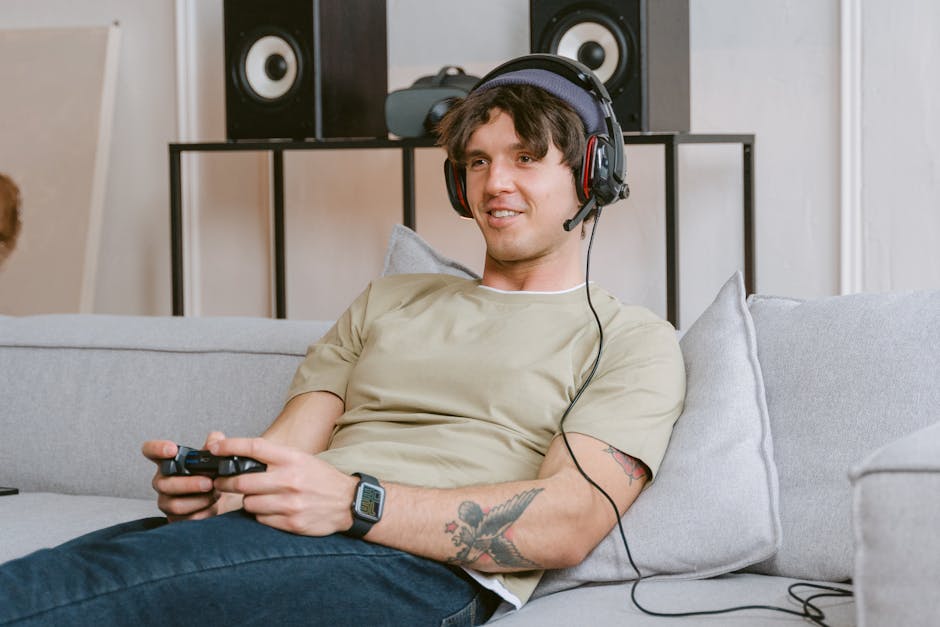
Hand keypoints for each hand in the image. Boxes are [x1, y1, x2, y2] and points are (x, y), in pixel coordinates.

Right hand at [142, 431, 242, 521]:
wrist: (220, 496)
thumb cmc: (211, 472)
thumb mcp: (215, 455)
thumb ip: (215, 443)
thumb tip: (215, 441)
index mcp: (168, 462)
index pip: (151, 451)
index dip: (156, 449)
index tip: (172, 449)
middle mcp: (162, 481)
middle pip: (163, 483)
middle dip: (188, 484)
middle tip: (208, 482)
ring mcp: (166, 501)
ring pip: (174, 504)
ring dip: (198, 500)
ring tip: (214, 494)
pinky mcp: (176, 519)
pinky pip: (185, 519)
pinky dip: (202, 512)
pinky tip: (212, 506)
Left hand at [210, 437, 357, 535]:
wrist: (349, 503)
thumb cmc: (321, 479)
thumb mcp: (302, 459)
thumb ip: (274, 458)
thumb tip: (238, 456)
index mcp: (292, 459)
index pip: (254, 447)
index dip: (230, 446)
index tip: (213, 447)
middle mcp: (290, 479)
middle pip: (242, 480)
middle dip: (226, 482)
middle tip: (221, 483)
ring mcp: (290, 503)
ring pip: (249, 503)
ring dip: (248, 501)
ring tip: (258, 498)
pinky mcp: (291, 523)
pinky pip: (261, 519)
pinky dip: (261, 515)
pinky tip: (272, 510)